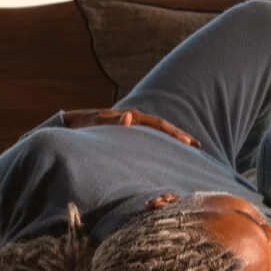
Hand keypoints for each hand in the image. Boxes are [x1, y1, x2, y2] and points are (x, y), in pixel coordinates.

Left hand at [60, 108, 197, 146]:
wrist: (73, 124)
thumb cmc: (82, 125)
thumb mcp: (93, 123)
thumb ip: (110, 121)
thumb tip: (129, 118)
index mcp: (131, 117)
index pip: (158, 124)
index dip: (173, 133)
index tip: (187, 142)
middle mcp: (135, 120)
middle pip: (162, 128)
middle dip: (180, 137)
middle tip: (197, 147)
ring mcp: (133, 128)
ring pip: (158, 134)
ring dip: (173, 141)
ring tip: (190, 151)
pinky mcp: (130, 135)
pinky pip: (149, 139)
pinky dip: (161, 145)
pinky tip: (168, 154)